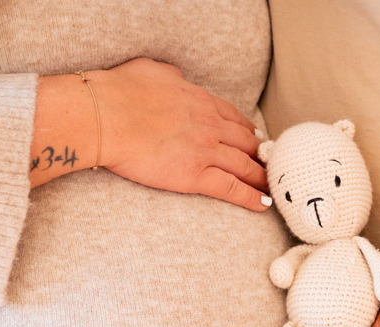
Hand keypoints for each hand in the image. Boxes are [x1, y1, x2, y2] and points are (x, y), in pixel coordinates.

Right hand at [93, 59, 269, 210]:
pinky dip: (250, 196)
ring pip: (244, 166)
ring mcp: (205, 150)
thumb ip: (169, 74)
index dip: (248, 130)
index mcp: (199, 99)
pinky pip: (231, 188)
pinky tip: (263, 203)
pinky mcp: (194, 175)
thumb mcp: (151, 70)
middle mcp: (209, 124)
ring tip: (274, 187)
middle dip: (261, 155)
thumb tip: (175, 76)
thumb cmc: (119, 91)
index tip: (257, 138)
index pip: (233, 117)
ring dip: (262, 177)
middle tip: (272, 165)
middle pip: (246, 142)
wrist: (105, 115)